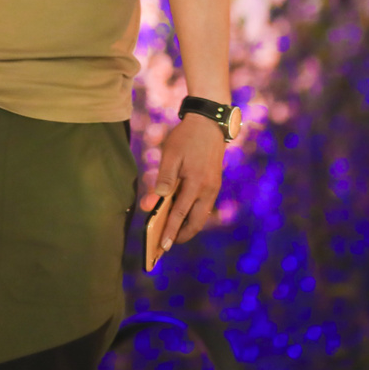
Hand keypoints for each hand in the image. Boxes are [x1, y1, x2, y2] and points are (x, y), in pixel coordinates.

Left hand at [139, 113, 225, 251]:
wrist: (210, 122)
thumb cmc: (186, 137)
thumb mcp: (170, 155)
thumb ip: (162, 180)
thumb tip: (153, 203)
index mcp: (196, 183)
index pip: (180, 214)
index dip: (170, 231)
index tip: (162, 247)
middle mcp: (208, 189)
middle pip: (195, 221)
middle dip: (182, 235)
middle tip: (166, 245)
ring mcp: (214, 187)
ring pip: (202, 215)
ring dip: (189, 226)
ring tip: (174, 233)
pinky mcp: (215, 183)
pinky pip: (204, 205)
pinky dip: (194, 214)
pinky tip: (183, 215)